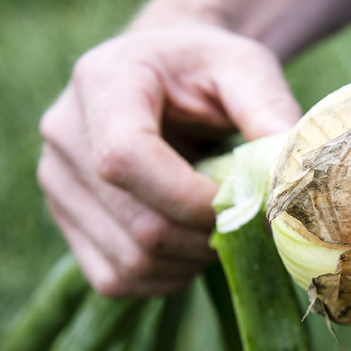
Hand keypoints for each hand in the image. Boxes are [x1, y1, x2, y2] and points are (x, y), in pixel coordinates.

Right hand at [38, 23, 300, 296]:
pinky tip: (188, 248)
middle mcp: (64, 135)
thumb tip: (292, 182)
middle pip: (140, 225)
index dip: (192, 199)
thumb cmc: (207, 72)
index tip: (241, 203)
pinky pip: (116, 280)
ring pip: (131, 262)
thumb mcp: (246, 71)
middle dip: (207, 239)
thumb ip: (270, 115)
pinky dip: (165, 278)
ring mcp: (58, 185)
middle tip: (243, 223)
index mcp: (103, 83)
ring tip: (216, 230)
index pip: (126, 160)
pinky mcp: (67, 223)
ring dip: (191, 262)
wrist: (163, 79)